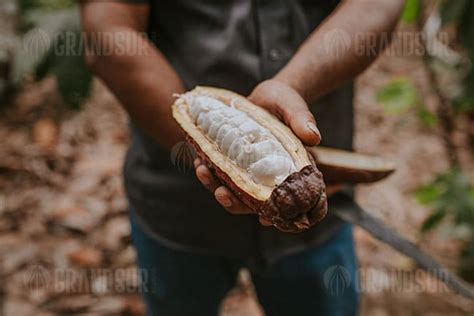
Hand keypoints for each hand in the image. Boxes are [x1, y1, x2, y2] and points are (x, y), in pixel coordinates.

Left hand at [195, 79, 322, 222]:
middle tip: (221, 193)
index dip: (279, 214)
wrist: (267, 95)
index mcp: (290, 170)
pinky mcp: (234, 163)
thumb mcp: (293, 107)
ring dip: (216, 187)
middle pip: (254, 202)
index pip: (288, 199)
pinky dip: (210, 172)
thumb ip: (302, 120)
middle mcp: (270, 177)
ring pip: (234, 191)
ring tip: (202, 170)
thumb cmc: (285, 101)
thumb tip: (313, 138)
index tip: (264, 220)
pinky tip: (199, 161)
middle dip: (235, 203)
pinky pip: (221, 175)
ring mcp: (250, 172)